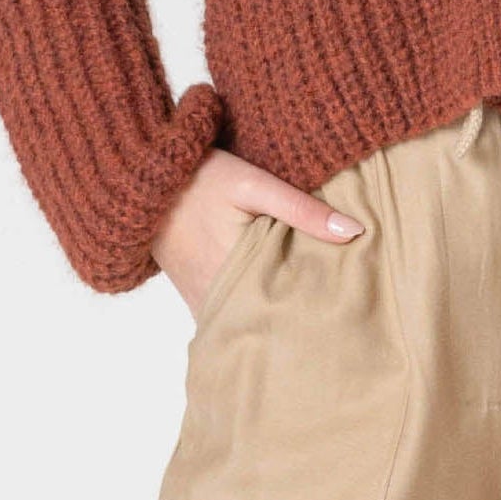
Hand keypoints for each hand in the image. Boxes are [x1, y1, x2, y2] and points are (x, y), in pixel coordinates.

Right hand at [150, 148, 366, 319]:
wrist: (145, 179)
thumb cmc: (201, 178)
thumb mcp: (254, 184)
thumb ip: (303, 209)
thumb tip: (355, 231)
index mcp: (234, 274)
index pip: (286, 308)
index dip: (316, 309)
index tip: (347, 310)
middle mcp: (215, 298)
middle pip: (267, 320)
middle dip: (299, 321)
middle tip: (338, 317)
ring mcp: (201, 300)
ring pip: (246, 321)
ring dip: (274, 316)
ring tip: (314, 313)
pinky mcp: (194, 295)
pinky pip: (228, 313)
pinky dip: (250, 310)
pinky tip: (275, 301)